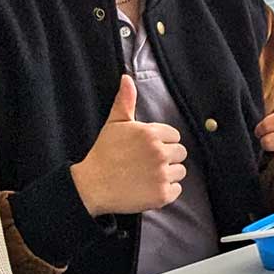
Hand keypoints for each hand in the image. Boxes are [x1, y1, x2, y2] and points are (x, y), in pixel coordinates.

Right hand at [71, 75, 187, 215]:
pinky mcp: (162, 194)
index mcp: (151, 134)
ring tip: (148, 175)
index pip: (174, 136)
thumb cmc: (103, 153)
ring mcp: (161, 174)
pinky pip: (177, 190)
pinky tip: (149, 188)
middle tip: (147, 163)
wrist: (92, 186)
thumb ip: (125, 101)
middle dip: (167, 157)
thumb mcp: (114, 124)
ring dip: (168, 174)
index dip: (162, 142)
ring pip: (181, 171)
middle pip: (181, 153)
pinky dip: (166, 191)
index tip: (146, 149)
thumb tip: (127, 78)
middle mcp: (159, 152)